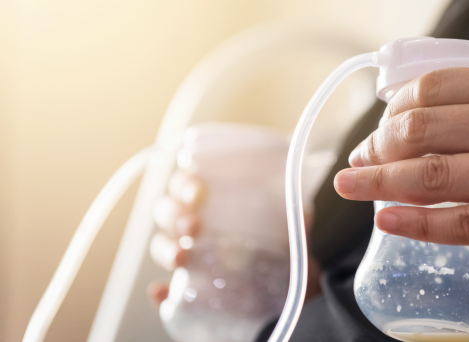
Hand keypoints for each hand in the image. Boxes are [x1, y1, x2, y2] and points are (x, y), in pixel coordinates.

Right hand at [147, 170, 323, 305]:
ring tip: (180, 256)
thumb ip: (295, 212)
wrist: (292, 287)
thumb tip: (300, 205)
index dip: (183, 184)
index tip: (196, 189)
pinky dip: (160, 292)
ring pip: (161, 246)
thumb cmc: (282, 246)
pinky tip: (161, 289)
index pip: (186, 185)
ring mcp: (190, 258)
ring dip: (164, 248)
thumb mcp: (291, 224)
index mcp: (212, 203)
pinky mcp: (190, 290)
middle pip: (167, 213)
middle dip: (174, 215)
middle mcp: (196, 227)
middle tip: (192, 224)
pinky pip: (165, 292)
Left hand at [333, 68, 468, 269]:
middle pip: (423, 128)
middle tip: (360, 161)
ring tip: (349, 187)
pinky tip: (388, 220)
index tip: (382, 124)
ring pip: (433, 174)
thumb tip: (461, 118)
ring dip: (379, 181)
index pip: (439, 87)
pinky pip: (463, 223)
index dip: (396, 107)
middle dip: (378, 145)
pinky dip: (417, 221)